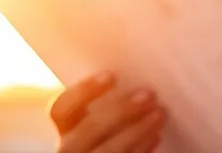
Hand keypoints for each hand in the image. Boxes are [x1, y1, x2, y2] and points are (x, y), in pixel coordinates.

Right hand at [49, 71, 166, 152]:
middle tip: (149, 94)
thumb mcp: (99, 117)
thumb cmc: (108, 129)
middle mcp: (70, 147)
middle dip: (120, 111)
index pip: (61, 108)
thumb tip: (134, 78)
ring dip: (138, 130)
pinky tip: (155, 136)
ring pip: (108, 150)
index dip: (84, 91)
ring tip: (159, 113)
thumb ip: (106, 102)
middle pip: (89, 129)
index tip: (111, 75)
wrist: (106, 149)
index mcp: (65, 128)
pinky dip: (141, 148)